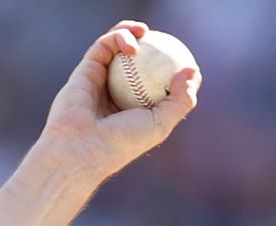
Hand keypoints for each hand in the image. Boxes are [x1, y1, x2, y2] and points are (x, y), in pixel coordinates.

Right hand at [36, 21, 201, 181]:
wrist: (82, 146)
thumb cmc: (123, 141)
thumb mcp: (161, 124)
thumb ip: (181, 100)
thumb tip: (193, 71)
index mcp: (137, 108)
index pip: (157, 84)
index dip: (172, 70)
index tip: (186, 63)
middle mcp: (118, 92)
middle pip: (138, 63)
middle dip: (152, 47)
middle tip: (167, 41)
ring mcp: (101, 80)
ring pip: (119, 49)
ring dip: (133, 34)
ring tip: (145, 31)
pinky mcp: (86, 69)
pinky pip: (104, 46)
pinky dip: (119, 39)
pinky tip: (134, 43)